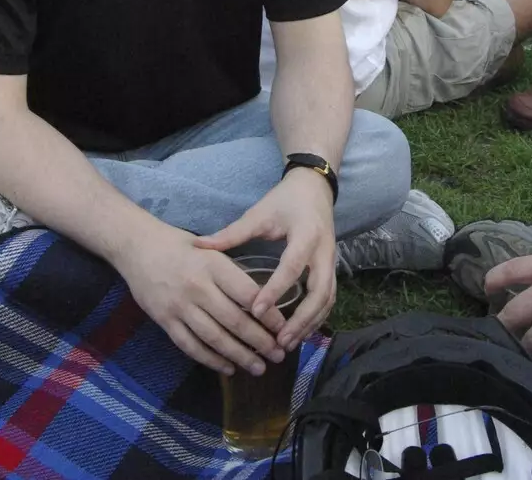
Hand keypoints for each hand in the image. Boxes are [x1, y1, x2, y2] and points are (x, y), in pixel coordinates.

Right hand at [120, 224, 288, 376]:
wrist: (136, 246)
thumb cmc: (178, 244)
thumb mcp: (210, 248)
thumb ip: (232, 272)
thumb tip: (263, 297)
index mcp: (213, 265)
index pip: (248, 295)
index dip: (268, 314)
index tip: (283, 328)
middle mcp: (198, 287)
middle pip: (235, 321)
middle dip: (260, 342)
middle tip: (279, 355)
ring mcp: (180, 306)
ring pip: (215, 338)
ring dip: (239, 356)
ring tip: (259, 368)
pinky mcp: (164, 320)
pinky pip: (191, 346)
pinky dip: (211, 360)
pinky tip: (227, 368)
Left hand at [194, 168, 336, 350]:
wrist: (314, 188)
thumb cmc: (285, 200)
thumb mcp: (259, 213)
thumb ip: (232, 233)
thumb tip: (200, 246)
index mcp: (306, 234)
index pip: (292, 266)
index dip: (275, 290)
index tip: (255, 310)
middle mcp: (324, 251)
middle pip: (320, 292)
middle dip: (301, 319)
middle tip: (278, 340)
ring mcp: (331, 261)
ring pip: (327, 300)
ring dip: (310, 324)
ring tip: (287, 343)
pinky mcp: (331, 268)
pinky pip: (328, 299)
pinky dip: (316, 318)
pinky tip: (299, 333)